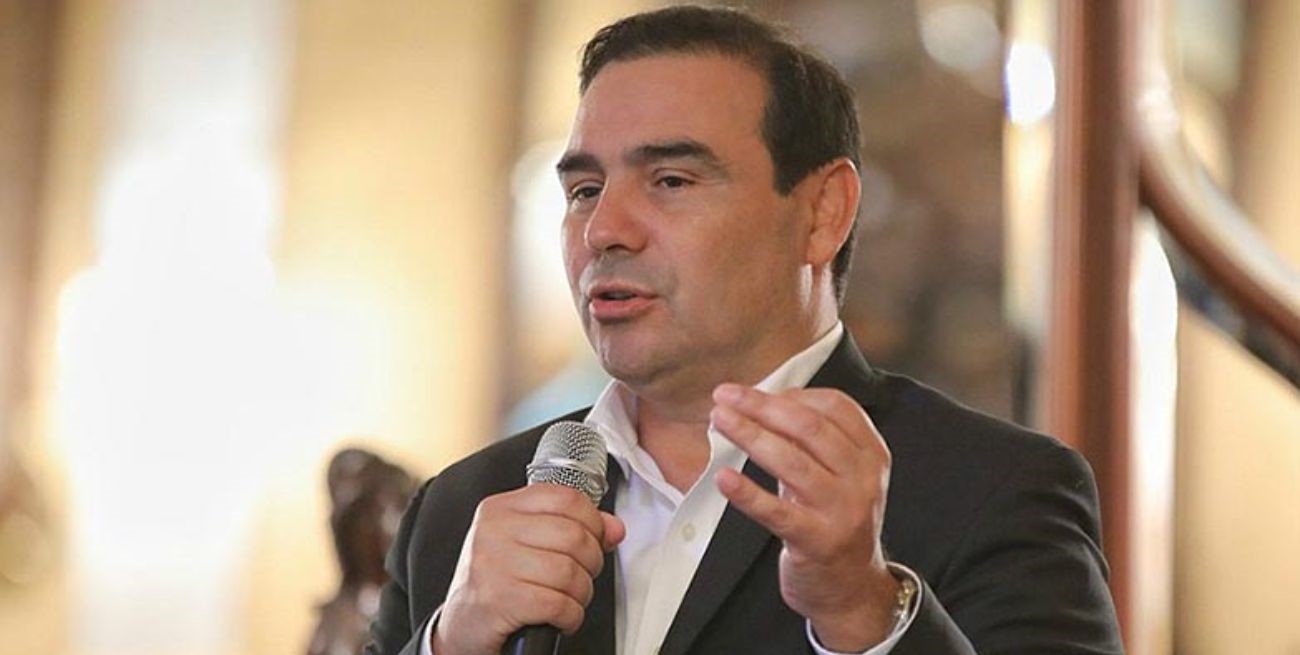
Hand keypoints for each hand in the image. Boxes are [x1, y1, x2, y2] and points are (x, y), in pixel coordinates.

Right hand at [433, 485, 625, 654]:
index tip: (594, 539)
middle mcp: (494, 531)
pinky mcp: (498, 600)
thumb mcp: (526, 545)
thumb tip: (614, 528)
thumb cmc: (496, 582)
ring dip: (581, 593)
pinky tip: (561, 617)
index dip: (593, 521)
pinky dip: (570, 616)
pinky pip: (558, 604)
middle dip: (591, 562)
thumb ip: (571, 528)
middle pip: (573, 535)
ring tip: (570, 599)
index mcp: (501, 508)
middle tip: (582, 576)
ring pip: (569, 571)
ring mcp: (493, 565)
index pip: (566, 498)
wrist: (461, 626)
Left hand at [711, 384, 899, 651]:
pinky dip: (748, 494)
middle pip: (810, 428)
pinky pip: (777, 512)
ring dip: (750, 435)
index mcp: (871, 454)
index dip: (791, 393)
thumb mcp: (839, 476)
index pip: (835, 407)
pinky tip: (723, 478)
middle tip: (725, 395)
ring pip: (792, 462)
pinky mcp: (816, 541)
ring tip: (719, 420)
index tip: (755, 391)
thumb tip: (759, 401)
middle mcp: (862, 479)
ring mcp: (842, 511)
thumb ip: (812, 440)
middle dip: (762, 406)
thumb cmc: (833, 520)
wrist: (851, 588)